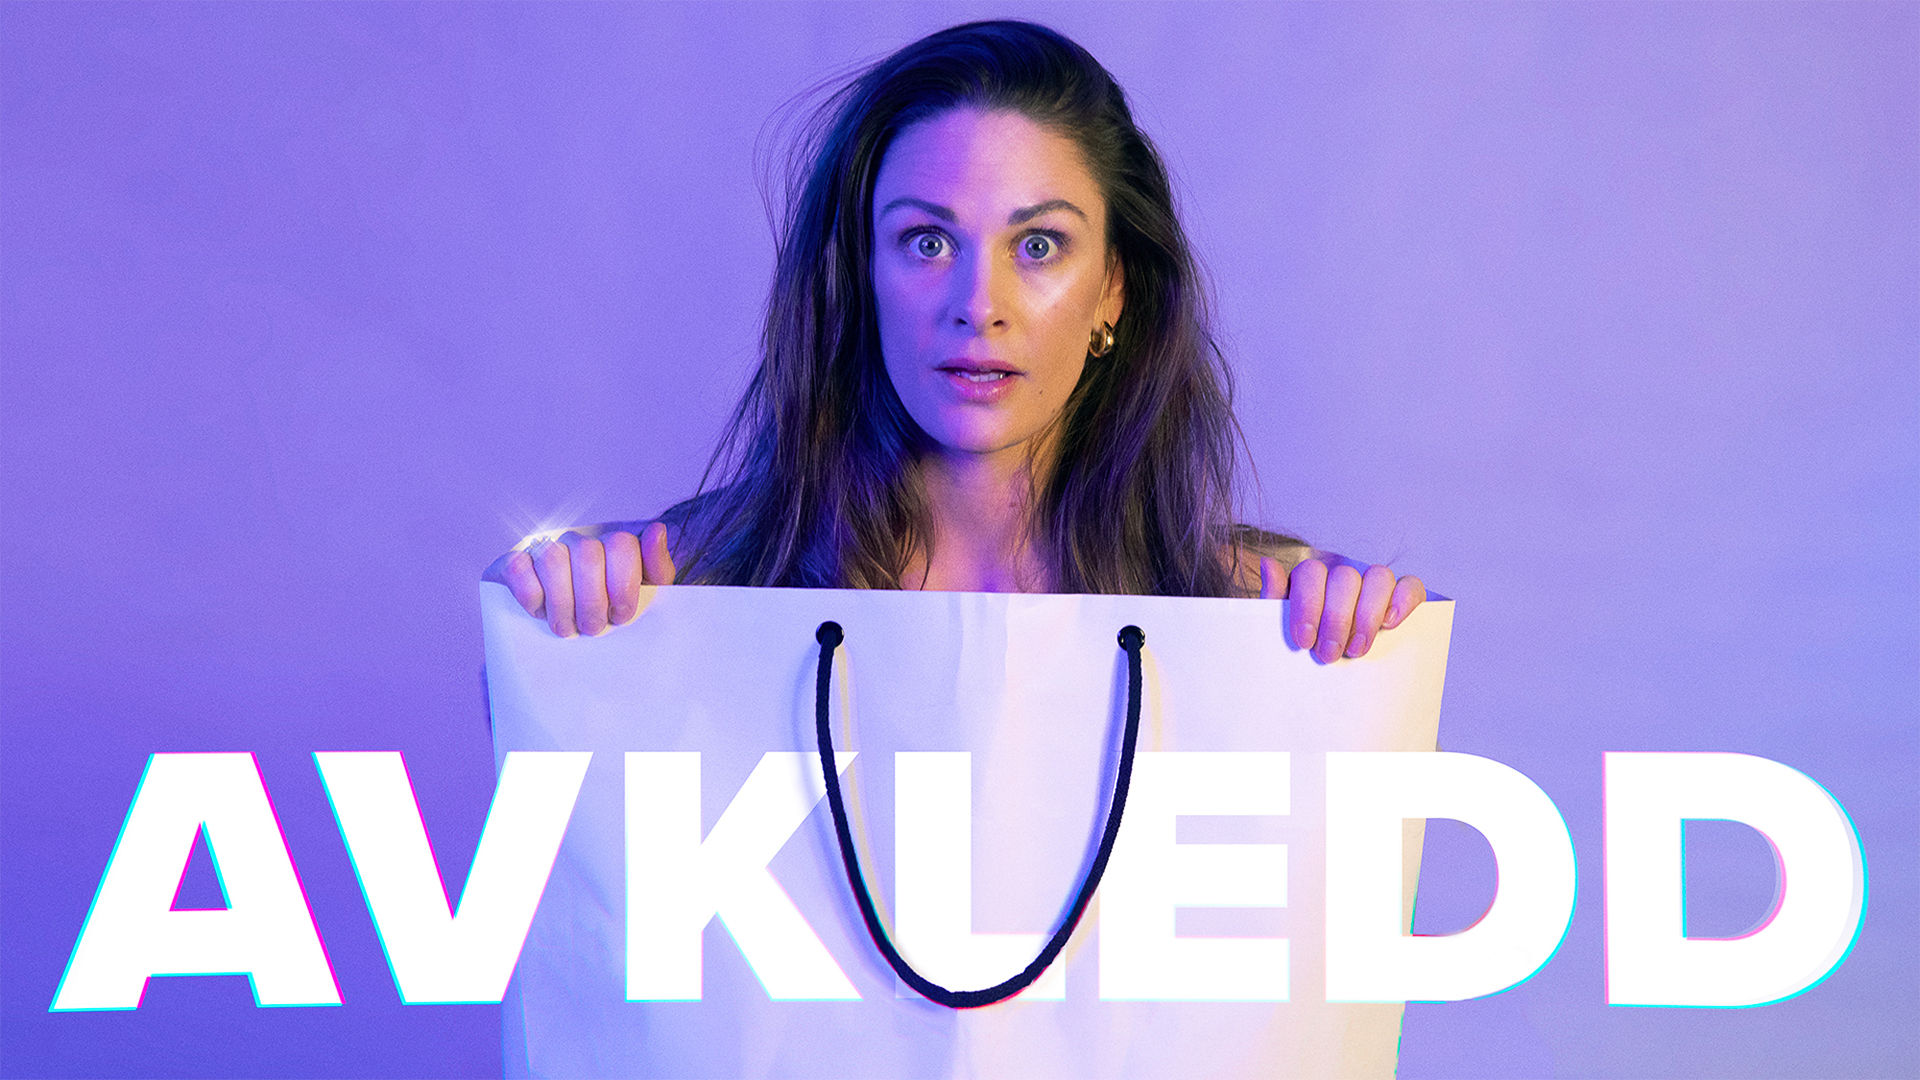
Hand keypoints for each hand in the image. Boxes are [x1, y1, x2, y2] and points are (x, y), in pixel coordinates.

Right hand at [484, 521, 676, 637]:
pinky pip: (517, 567)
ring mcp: (546, 548)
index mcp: (613, 545)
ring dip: (562, 602)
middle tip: (593, 629)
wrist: (570, 630)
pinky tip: (540, 613)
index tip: (620, 616)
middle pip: (588, 555)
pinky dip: (531, 595)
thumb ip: (657, 567)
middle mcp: (580, 541)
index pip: (621, 545)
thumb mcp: (645, 594)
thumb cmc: (611, 611)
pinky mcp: (514, 563)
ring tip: (568, 628)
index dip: (622, 584)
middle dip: (592, 601)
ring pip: (552, 559)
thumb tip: (657, 530)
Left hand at [1259, 554, 1424, 662]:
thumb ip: (1274, 600)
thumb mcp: (1281, 631)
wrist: (1332, 685)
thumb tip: (1268, 564)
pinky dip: (1403, 600)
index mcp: (1312, 580)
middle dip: (1336, 619)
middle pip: (1345, 577)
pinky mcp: (1404, 597)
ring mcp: (1375, 584)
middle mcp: (1344, 577)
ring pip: (1379, 577)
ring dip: (1367, 615)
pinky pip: (1411, 585)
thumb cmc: (1306, 651)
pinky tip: (1390, 624)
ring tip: (1357, 650)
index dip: (1308, 604)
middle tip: (1329, 655)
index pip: (1311, 573)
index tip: (1304, 641)